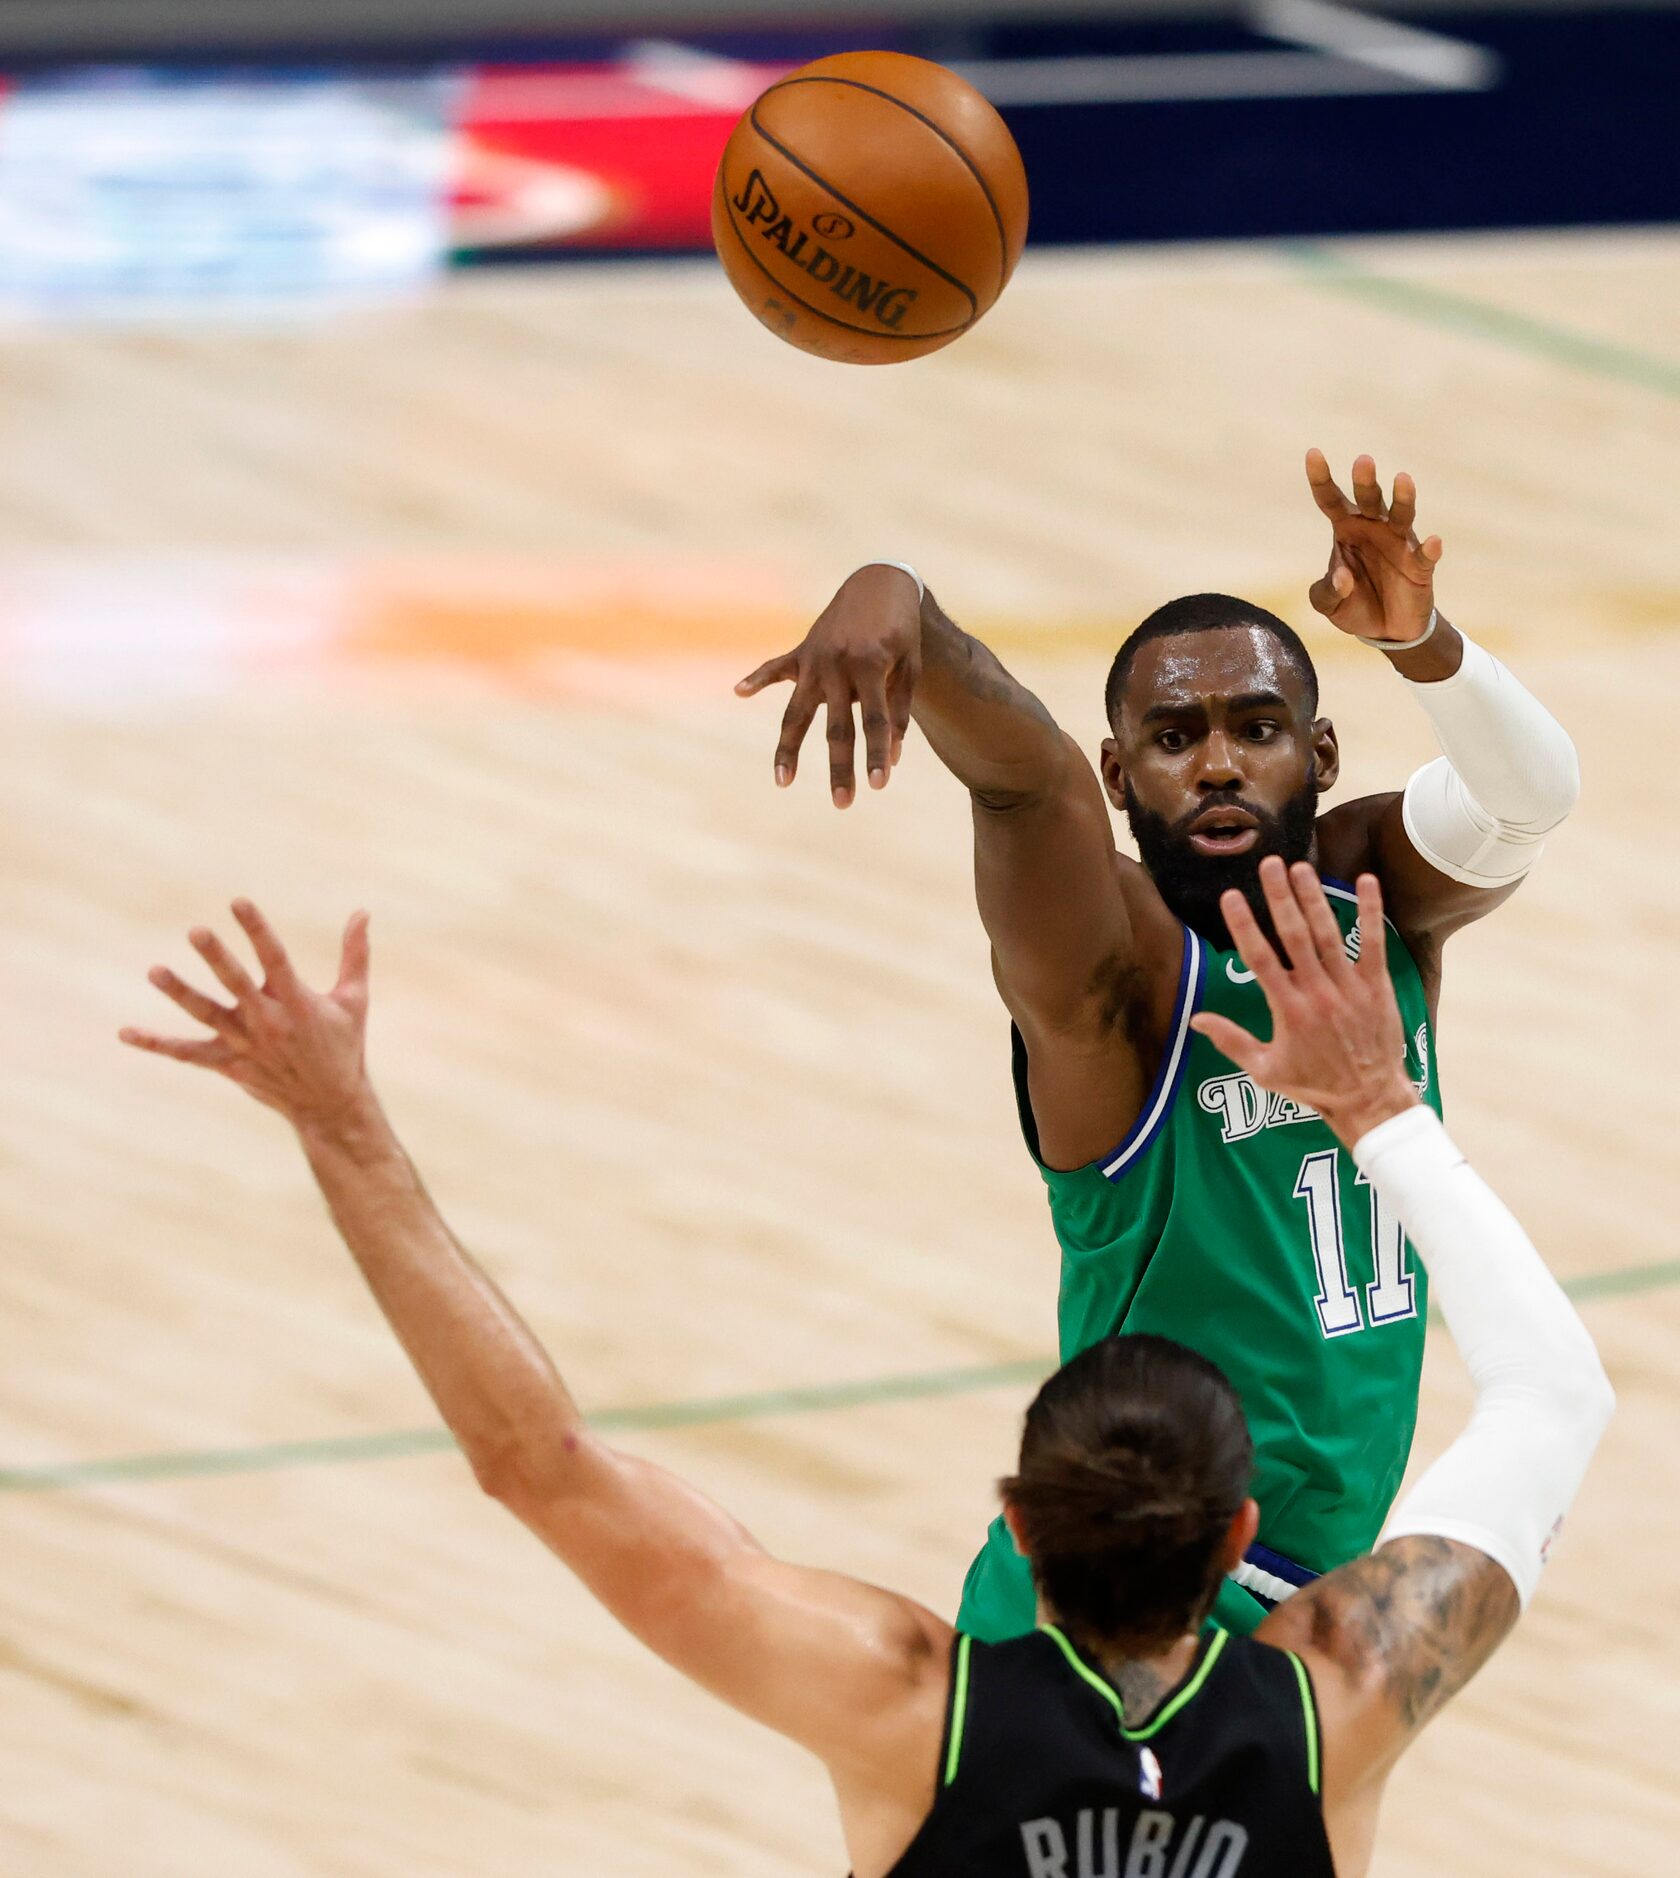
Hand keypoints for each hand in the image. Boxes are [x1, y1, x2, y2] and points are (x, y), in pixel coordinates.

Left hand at [120, 900, 373, 1133]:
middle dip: (217, 957)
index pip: (275, 958)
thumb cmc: (345, 1046)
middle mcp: (269, 1022)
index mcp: (298, 1002)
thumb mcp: (354, 1000)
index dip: (257, 930)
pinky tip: (125, 1032)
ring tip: (154, 971)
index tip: (238, 902)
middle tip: (195, 931)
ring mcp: (245, 1045)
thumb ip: (355, 954)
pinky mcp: (228, 1065)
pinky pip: (187, 1053)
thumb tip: (362, 912)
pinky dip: (157, 1044)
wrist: (330, 1104)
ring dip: (180, 993)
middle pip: (236, 984)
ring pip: (206, 1015)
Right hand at [735, 564, 920, 806]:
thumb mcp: (911, 665)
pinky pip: (775, 668)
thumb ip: (899, 709)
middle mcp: (838, 664)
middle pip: (836, 726)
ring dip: (788, 749)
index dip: (877, 754)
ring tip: (782, 781)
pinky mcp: (801, 651)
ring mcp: (814, 658)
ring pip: (797, 712)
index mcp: (871, 665)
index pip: (875, 720)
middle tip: (843, 804)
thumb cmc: (901, 629)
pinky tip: (739, 692)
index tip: (879, 785)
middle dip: (840, 767)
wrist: (880, 582)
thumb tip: (892, 756)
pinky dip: (757, 679)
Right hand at [1189, 859, 1416, 1144]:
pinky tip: (1366, 881)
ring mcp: (1349, 986)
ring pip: (1329, 934)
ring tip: (1301, 867)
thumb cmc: (1313, 1085)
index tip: (1231, 896)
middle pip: (1294, 936)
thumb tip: (1196, 1019)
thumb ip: (1231, 1040)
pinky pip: (1374, 943)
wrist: (1369, 1098)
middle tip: (1269, 864)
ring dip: (1314, 898)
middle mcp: (1316, 992)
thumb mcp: (1265, 1070)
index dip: (1244, 925)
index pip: (1260, 959)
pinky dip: (1371, 911)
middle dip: (1280, 898)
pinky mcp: (1376, 985)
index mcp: (1287, 1009)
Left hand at [1306, 449, 1442, 647]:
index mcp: (1345, 530)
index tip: (1313, 453)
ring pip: (1402, 514)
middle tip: (1362, 461)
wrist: (1384, 630)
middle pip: (1368, 499)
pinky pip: (1426, 555)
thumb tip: (1342, 577)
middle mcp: (1373, 528)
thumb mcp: (1328, 604)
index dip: (1321, 478)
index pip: (1330, 500)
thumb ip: (1328, 592)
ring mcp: (1399, 543)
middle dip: (1365, 481)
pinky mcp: (1420, 565)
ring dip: (1402, 498)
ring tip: (1402, 479)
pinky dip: (1430, 549)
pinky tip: (1433, 542)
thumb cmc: (1353, 605)